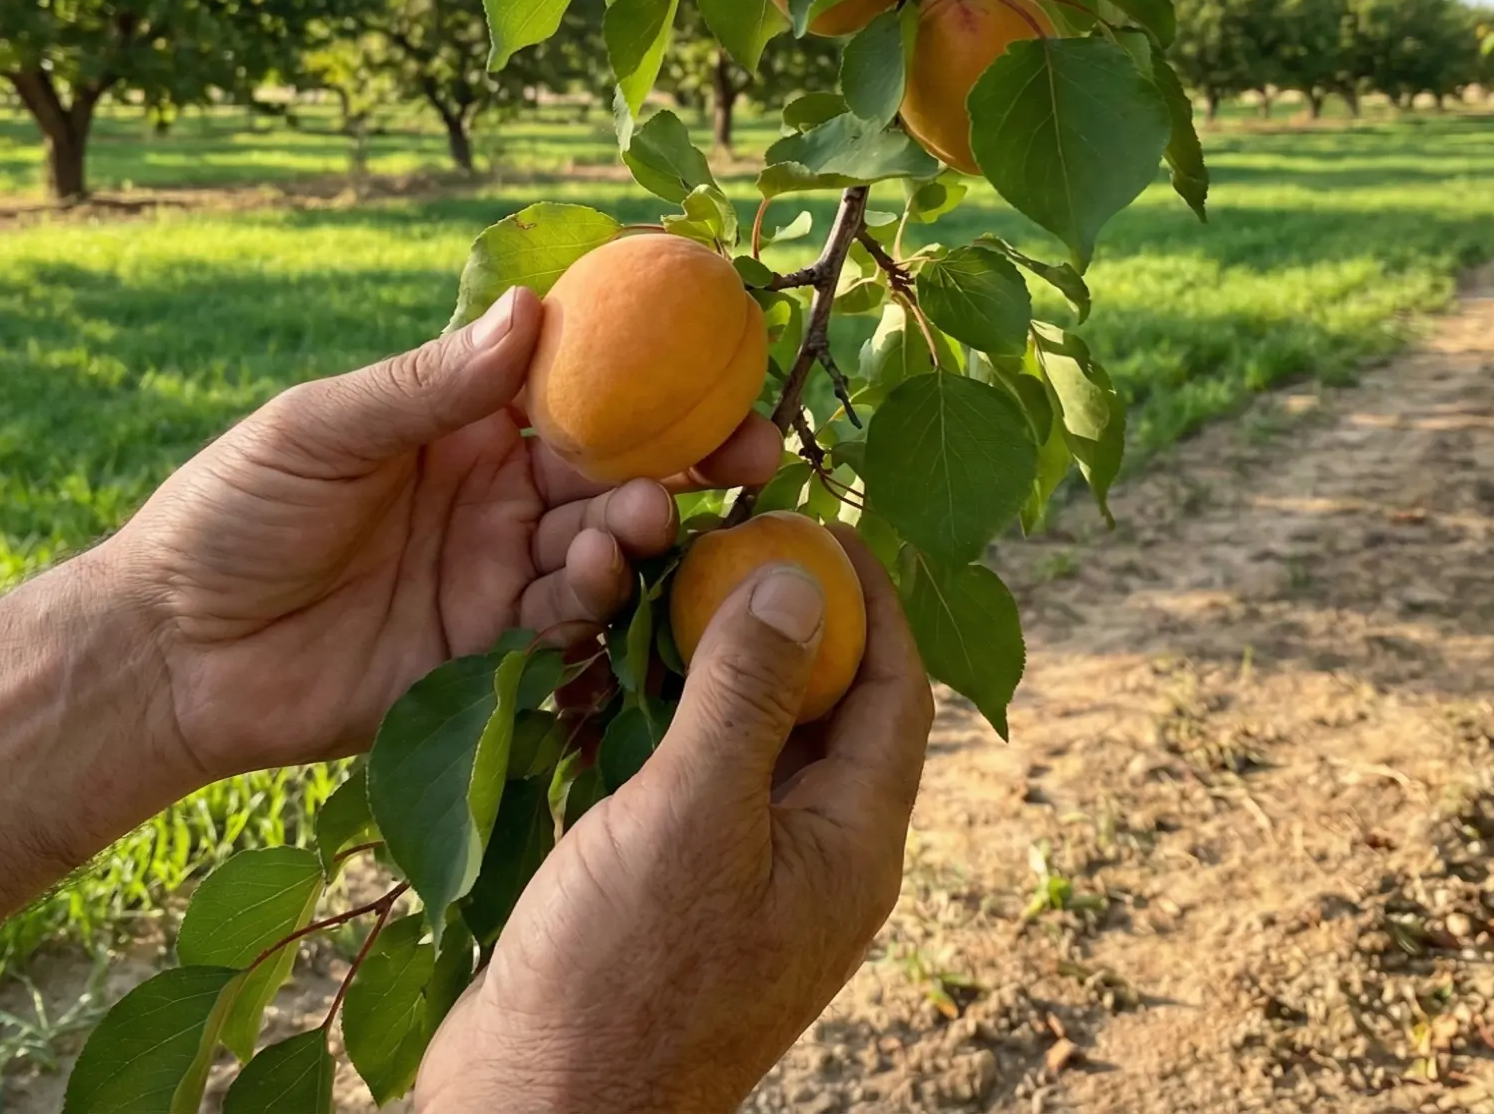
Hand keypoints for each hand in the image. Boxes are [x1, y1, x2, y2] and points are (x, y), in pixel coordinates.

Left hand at [100, 284, 781, 775]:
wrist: (168, 652)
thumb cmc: (229, 513)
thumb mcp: (321, 431)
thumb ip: (429, 386)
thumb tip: (533, 311)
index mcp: (461, 419)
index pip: (576, 380)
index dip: (651, 365)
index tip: (724, 348)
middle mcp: (496, 491)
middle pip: (616, 466)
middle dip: (689, 456)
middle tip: (748, 452)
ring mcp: (495, 573)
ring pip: (600, 545)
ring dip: (636, 531)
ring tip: (640, 521)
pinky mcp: (485, 653)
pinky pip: (561, 629)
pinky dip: (589, 607)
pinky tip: (588, 585)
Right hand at [416, 530, 934, 1113]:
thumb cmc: (624, 978)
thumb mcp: (692, 817)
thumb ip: (748, 694)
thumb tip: (802, 578)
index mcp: (851, 842)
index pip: (895, 689)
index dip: (869, 595)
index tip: (819, 514)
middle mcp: (810, 854)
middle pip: (819, 702)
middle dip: (774, 613)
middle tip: (717, 534)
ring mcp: (739, 873)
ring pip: (739, 733)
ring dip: (699, 659)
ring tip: (649, 581)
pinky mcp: (669, 888)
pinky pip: (678, 774)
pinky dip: (647, 715)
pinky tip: (598, 665)